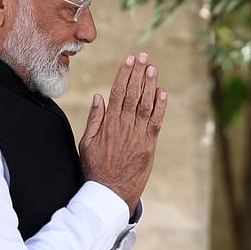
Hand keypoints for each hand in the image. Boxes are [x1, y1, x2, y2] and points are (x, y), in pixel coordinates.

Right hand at [79, 53, 167, 215]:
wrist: (109, 193)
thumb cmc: (95, 168)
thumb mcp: (87, 143)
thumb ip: (94, 119)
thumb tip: (98, 96)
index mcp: (108, 124)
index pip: (117, 93)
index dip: (124, 74)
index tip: (129, 60)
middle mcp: (123, 127)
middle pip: (133, 94)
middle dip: (138, 74)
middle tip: (144, 56)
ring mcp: (137, 136)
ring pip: (145, 105)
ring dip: (150, 85)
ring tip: (153, 68)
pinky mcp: (148, 146)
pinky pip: (156, 123)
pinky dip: (160, 107)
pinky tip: (163, 93)